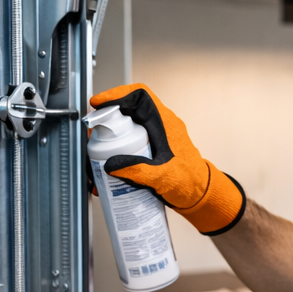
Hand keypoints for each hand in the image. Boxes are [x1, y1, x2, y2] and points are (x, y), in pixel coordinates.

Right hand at [89, 83, 245, 234]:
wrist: (199, 196)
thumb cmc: (190, 182)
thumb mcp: (163, 176)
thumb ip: (138, 170)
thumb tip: (111, 165)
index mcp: (164, 123)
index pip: (139, 96)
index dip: (117, 95)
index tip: (98, 104)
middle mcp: (158, 126)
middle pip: (128, 111)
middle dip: (106, 120)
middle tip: (93, 135)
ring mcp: (154, 138)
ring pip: (126, 128)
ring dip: (109, 138)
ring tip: (96, 154)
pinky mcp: (149, 150)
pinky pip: (129, 143)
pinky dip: (116, 152)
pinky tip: (107, 167)